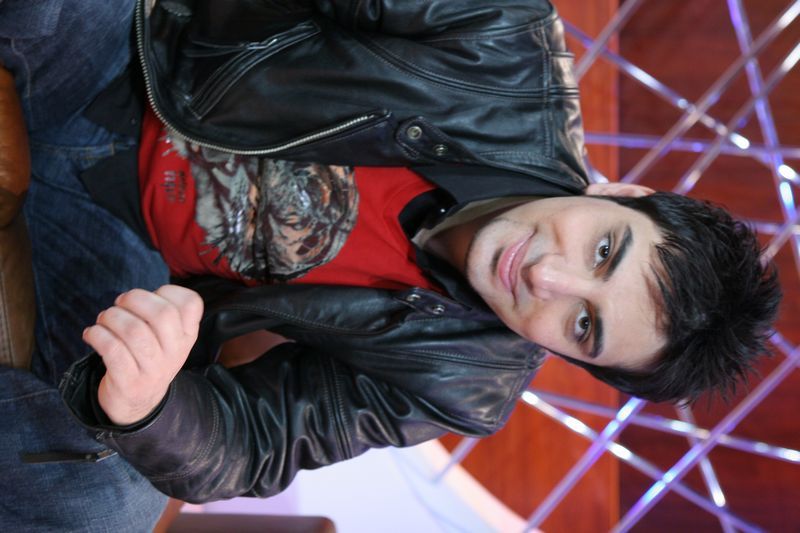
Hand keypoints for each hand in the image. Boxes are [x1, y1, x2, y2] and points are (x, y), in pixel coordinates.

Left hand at [83, 285, 203, 425]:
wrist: (140, 405)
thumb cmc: (148, 359)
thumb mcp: (167, 339)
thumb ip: (161, 314)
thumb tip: (133, 297)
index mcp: (187, 336)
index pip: (191, 304)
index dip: (168, 292)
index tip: (150, 296)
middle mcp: (176, 352)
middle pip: (162, 314)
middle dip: (134, 299)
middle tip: (120, 303)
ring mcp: (154, 370)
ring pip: (133, 331)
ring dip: (111, 317)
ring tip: (103, 319)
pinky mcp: (130, 383)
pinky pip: (112, 350)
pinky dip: (97, 335)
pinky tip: (91, 335)